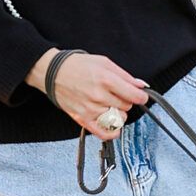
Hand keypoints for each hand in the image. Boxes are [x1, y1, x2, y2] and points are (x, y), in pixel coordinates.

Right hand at [28, 50, 152, 141]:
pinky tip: (114, 126)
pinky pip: (103, 133)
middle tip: (118, 95)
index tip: (141, 96)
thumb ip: (124, 75)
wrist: (53, 72)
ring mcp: (91, 109)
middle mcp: (99, 96)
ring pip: (118, 119)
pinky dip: (112, 132)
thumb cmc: (77, 65)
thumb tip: (141, 85)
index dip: (142, 96)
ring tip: (110, 104)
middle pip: (127, 107)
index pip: (134, 96)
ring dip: (118, 113)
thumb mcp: (104, 62)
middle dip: (126, 101)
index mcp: (106, 80)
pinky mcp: (83, 118)